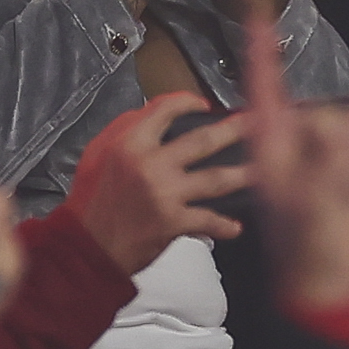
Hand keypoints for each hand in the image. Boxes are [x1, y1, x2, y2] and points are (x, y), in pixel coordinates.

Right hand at [63, 90, 251, 265]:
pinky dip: (224, 225)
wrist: (85, 246)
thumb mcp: (98, 154)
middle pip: (203, 140)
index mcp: (130, 143)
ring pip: (215, 178)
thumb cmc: (91, 200)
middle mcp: (150, 164)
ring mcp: (165, 194)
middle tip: (256, 122)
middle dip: (234, 129)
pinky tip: (236, 226)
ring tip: (263, 169)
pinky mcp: (173, 222)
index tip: (205, 104)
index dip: (188, 102)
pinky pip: (208, 220)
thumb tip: (151, 112)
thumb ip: (125, 131)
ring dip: (242, 174)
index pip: (165, 110)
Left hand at [238, 13, 348, 314]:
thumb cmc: (308, 248)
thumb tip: (336, 128)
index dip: (259, 54)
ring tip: (347, 191)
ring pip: (343, 118)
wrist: (334, 279)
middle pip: (313, 110)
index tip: (256, 16)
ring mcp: (327, 149)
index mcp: (269, 151)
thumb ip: (323, 164)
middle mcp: (295, 144)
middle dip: (327, 134)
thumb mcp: (308, 206)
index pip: (261, 91)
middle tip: (330, 183)